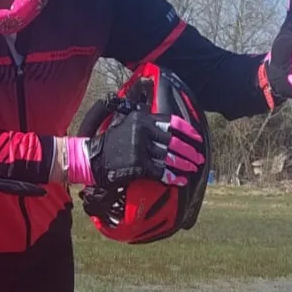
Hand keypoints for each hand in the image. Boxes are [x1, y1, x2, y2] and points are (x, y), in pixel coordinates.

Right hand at [63, 111, 203, 187]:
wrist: (92, 158)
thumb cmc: (110, 141)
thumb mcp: (125, 120)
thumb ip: (143, 115)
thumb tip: (159, 110)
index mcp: (142, 119)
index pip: (171, 123)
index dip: (187, 132)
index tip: (197, 138)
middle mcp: (143, 132)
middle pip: (173, 142)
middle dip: (189, 151)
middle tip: (199, 158)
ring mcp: (141, 149)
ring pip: (169, 158)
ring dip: (184, 165)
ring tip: (193, 168)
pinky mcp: (138, 166)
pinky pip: (161, 173)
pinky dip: (172, 178)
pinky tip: (181, 180)